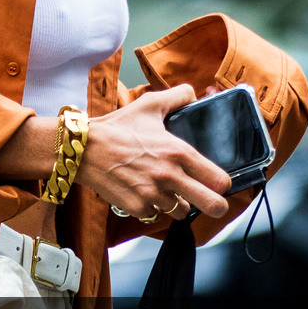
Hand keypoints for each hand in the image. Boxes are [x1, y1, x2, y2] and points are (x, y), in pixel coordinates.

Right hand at [79, 84, 233, 224]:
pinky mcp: (137, 207)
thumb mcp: (150, 105)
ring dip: (177, 204)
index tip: (217, 183)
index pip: (219, 180)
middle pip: (212, 205)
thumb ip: (178, 97)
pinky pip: (154, 215)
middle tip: (213, 204)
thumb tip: (193, 94)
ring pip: (181, 212)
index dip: (222, 183)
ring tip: (165, 190)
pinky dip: (151, 207)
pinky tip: (143, 192)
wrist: (85, 149)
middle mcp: (170, 176)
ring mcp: (154, 195)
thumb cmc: (117, 128)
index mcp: (180, 152)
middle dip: (216, 206)